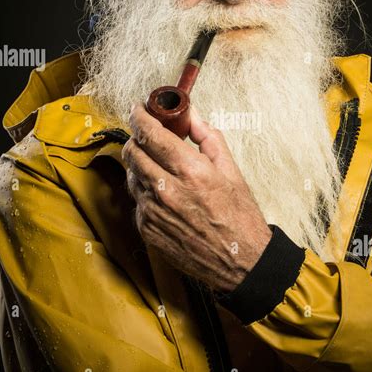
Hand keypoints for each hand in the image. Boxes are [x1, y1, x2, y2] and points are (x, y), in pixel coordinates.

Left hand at [121, 103, 272, 292]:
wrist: (241, 263)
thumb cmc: (239, 218)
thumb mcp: (231, 171)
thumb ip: (208, 138)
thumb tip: (192, 116)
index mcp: (190, 171)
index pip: (150, 133)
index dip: (139, 115)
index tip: (139, 109)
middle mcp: (167, 190)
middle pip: (132, 151)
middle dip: (137, 137)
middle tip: (148, 135)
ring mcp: (153, 212)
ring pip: (131, 174)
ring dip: (140, 164)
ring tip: (160, 165)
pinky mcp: (147, 229)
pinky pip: (136, 200)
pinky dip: (145, 190)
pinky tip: (164, 192)